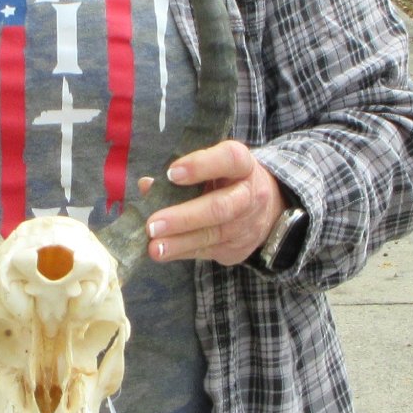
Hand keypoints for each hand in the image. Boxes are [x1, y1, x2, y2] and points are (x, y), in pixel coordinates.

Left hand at [140, 140, 287, 265]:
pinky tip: (163, 252)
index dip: (201, 165)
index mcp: (244, 166)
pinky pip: (207, 252)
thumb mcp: (212, 167)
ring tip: (153, 246)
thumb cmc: (227, 180)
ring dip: (178, 242)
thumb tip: (147, 185)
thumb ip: (182, 172)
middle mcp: (250, 196)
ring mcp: (247, 226)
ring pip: (212, 235)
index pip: (229, 159)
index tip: (171, 173)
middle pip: (220, 207)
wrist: (265, 208)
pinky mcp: (238, 249)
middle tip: (153, 224)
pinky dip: (181, 252)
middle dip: (184, 217)